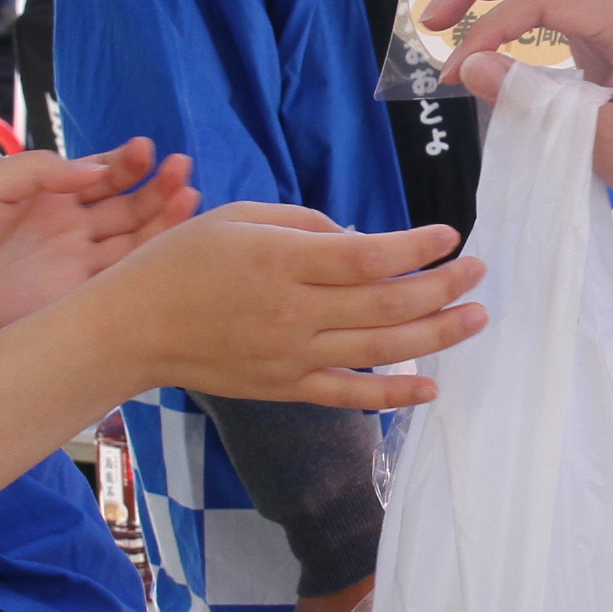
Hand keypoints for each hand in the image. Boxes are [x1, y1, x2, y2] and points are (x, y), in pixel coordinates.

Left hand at [0, 140, 198, 438]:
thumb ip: (41, 170)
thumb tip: (94, 168)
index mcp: (42, 200)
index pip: (97, 178)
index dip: (124, 164)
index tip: (145, 150)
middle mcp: (65, 233)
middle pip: (124, 207)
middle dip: (155, 187)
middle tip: (181, 168)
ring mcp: (74, 269)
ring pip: (133, 241)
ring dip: (164, 217)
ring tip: (190, 192)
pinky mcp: (76, 302)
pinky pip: (124, 278)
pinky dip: (153, 257)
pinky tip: (177, 234)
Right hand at [75, 204, 486, 408]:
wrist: (133, 328)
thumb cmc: (182, 262)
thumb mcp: (239, 217)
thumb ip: (305, 223)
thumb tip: (362, 240)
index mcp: (282, 261)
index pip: (369, 256)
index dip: (418, 246)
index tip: (450, 234)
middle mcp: (294, 312)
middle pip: (388, 302)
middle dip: (443, 285)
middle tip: (479, 270)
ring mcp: (293, 356)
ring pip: (381, 346)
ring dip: (438, 333)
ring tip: (477, 316)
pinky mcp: (287, 386)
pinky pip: (351, 394)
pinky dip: (394, 393)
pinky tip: (433, 387)